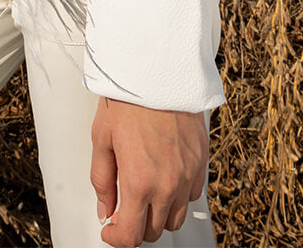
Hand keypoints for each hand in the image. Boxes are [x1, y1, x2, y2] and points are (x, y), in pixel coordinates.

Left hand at [90, 97, 207, 245]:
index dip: (116, 238)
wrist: (156, 71)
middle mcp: (167, 184)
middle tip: (124, 208)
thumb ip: (102, 180)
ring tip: (145, 193)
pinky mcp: (201, 162)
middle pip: (154, 231)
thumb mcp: (102, 139)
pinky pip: (191, 195)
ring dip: (158, 214)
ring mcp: (187, 175)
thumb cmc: (128, 100)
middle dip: (136, 226)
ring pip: (175, 217)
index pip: (131, 236)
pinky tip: (164, 177)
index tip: (110, 230)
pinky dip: (177, 195)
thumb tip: (104, 209)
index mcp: (138, 181)